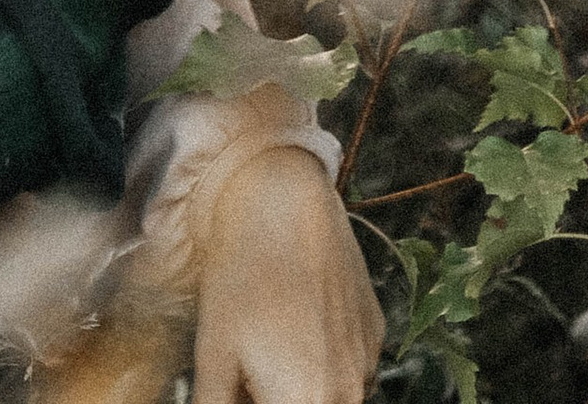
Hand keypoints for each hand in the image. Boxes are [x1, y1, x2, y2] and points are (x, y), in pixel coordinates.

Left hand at [190, 148, 382, 403]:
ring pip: (330, 395)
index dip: (251, 399)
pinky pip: (350, 367)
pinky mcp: (376, 334)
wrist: (287, 204)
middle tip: (245, 364)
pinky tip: (297, 319)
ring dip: (301, 384)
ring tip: (267, 338)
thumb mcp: (212, 354)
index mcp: (308, 403)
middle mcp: (348, 394)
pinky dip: (324, 359)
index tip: (236, 383)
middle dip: (274, 395)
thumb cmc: (242, 277)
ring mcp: (367, 363)